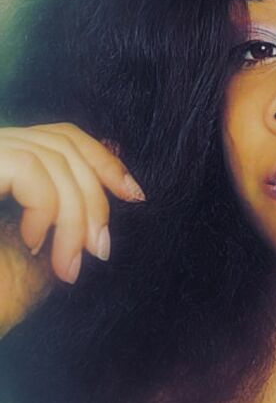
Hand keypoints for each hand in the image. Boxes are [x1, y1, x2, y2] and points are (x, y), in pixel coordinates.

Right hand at [0, 122, 145, 337]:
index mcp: (1, 166)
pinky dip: (45, 209)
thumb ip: (69, 215)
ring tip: (66, 265)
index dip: (104, 161)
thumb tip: (115, 176)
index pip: (62, 136)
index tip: (135, 196)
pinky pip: (29, 171)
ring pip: (51, 159)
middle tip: (99, 250)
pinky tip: (33, 244)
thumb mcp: (39, 253)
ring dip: (73, 218)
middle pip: (62, 143)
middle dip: (95, 199)